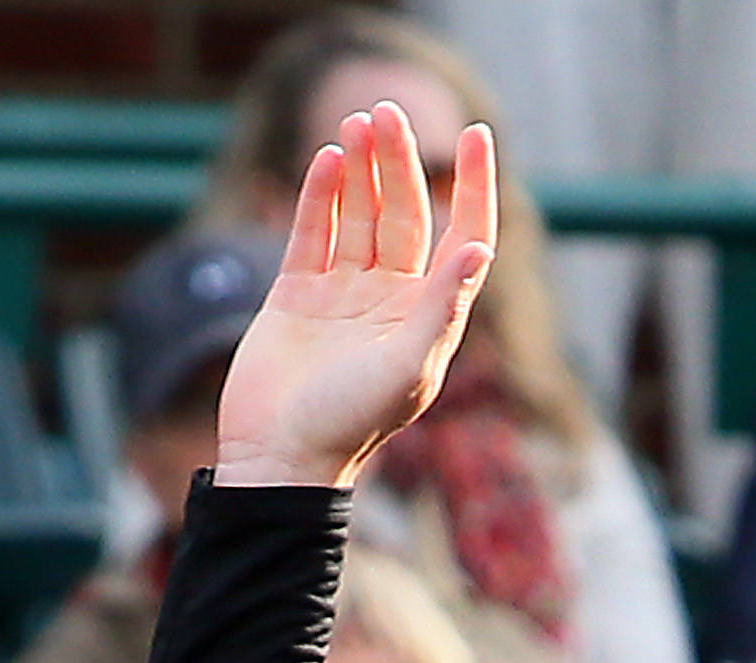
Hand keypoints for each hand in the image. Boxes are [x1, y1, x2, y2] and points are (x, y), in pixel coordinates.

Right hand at [214, 100, 497, 491]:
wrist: (277, 458)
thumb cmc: (348, 424)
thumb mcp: (407, 366)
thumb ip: (442, 306)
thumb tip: (477, 245)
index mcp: (425, 314)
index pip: (459, 234)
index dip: (472, 185)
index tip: (476, 134)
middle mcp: (387, 298)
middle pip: (401, 213)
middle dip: (397, 162)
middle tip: (386, 113)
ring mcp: (340, 294)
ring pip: (357, 215)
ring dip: (360, 169)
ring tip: (358, 124)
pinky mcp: (295, 295)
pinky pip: (312, 232)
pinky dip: (320, 196)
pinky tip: (329, 160)